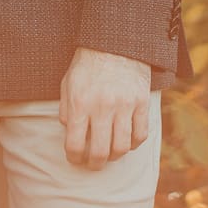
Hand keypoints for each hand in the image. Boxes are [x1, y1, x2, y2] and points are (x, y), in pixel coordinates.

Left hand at [58, 47, 151, 168]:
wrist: (115, 42)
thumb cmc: (88, 64)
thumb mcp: (68, 83)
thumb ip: (66, 109)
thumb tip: (68, 132)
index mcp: (80, 102)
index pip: (74, 144)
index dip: (73, 158)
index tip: (75, 159)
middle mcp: (102, 107)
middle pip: (99, 152)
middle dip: (94, 164)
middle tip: (92, 164)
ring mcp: (124, 106)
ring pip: (121, 148)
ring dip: (114, 157)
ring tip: (110, 154)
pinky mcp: (141, 103)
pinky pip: (140, 135)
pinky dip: (133, 144)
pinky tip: (126, 141)